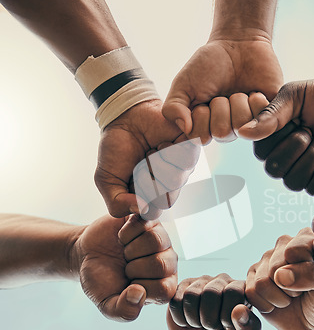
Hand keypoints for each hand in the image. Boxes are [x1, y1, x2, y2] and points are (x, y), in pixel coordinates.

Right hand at [72, 214, 177, 320]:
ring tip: (125, 251)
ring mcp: (162, 239)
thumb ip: (123, 311)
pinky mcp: (150, 220)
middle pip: (161, 263)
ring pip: (156, 240)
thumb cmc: (101, 280)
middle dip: (134, 266)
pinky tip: (123, 237)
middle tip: (125, 266)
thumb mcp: (107, 303)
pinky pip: (145, 222)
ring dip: (131, 247)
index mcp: (164, 286)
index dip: (139, 286)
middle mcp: (169, 262)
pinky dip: (127, 230)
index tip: (127, 284)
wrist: (86, 254)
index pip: (164, 289)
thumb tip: (139, 294)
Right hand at [95, 100, 199, 218]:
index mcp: (151, 196)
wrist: (124, 117)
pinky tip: (163, 143)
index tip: (130, 180)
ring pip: (176, 180)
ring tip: (151, 151)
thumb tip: (141, 208)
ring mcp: (182, 168)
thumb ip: (117, 203)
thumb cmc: (116, 149)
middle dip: (147, 181)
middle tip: (140, 163)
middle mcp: (170, 185)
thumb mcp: (107, 181)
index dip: (138, 197)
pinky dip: (170, 150)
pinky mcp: (191, 149)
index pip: (152, 212)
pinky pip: (188, 159)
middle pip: (166, 199)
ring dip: (157, 164)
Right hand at [162, 34, 282, 142]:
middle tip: (221, 92)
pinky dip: (256, 102)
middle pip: (221, 132)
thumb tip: (186, 129)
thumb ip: (173, 108)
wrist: (239, 44)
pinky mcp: (269, 116)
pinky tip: (254, 92)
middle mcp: (227, 129)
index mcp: (205, 126)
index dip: (199, 117)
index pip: (199, 137)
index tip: (201, 99)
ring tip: (238, 91)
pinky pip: (264, 121)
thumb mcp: (183, 83)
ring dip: (237, 102)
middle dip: (219, 107)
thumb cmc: (208, 64)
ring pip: (241, 125)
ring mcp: (249, 124)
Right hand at [167, 274, 261, 329]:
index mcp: (242, 289)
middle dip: (210, 319)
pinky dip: (181, 319)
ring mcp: (200, 283)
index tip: (228, 329)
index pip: (233, 291)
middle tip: (213, 328)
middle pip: (211, 292)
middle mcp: (222, 281)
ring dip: (195, 319)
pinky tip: (189, 322)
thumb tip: (240, 310)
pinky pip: (176, 300)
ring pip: (191, 295)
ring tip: (201, 325)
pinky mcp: (181, 290)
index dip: (227, 316)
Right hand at [238, 77, 313, 194]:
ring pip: (293, 183)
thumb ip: (272, 114)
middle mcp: (285, 155)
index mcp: (275, 134)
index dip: (279, 139)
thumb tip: (240, 132)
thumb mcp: (298, 94)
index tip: (297, 121)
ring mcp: (304, 170)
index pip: (260, 152)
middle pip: (274, 170)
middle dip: (297, 149)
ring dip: (313, 160)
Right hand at [245, 228, 313, 329]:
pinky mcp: (253, 276)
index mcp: (308, 239)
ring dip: (279, 298)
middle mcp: (285, 244)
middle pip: (275, 265)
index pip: (295, 250)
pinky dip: (267, 305)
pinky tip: (278, 303)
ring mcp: (267, 260)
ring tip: (291, 298)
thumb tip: (280, 275)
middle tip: (303, 292)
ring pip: (262, 280)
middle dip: (291, 287)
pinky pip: (251, 291)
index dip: (304, 272)